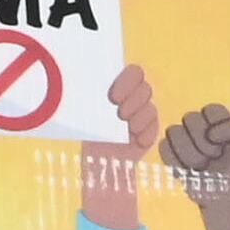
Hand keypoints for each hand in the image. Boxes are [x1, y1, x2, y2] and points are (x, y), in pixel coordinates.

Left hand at [83, 63, 161, 219]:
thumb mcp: (84, 110)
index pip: (133, 72)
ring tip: (129, 127)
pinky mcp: (149, 131)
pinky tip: (138, 140)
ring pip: (150, 107)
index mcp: (118, 84)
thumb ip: (87, 96)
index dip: (127, 81)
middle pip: (145, 88)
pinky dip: (147, 134)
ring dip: (140, 117)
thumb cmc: (87, 127)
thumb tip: (74, 85)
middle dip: (133, 100)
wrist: (97, 157)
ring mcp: (143, 113)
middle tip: (120, 114)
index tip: (112, 97)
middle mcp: (134, 96)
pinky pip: (154, 128)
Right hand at [160, 101, 229, 187]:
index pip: (211, 109)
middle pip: (190, 117)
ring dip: (191, 154)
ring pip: (174, 131)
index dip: (219, 127)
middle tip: (215, 158)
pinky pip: (164, 147)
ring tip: (202, 167)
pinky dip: (176, 161)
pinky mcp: (169, 153)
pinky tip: (188, 171)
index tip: (228, 144)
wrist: (228, 199)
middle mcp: (199, 127)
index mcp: (219, 121)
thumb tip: (210, 133)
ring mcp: (182, 139)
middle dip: (204, 143)